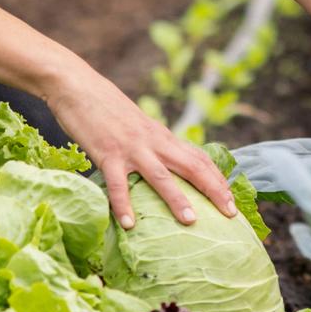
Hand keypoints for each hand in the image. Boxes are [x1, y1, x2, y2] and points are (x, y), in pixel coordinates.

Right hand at [43, 66, 236, 229]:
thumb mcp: (138, 127)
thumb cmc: (107, 110)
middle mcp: (154, 141)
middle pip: (192, 167)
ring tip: (191, 222)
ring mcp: (132, 147)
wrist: (79, 86)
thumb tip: (162, 167)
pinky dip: (124, 204)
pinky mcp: (108, 153)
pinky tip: (129, 225)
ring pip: (161, 176)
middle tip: (231, 213)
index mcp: (162, 136)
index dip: (217, 178)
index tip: (231, 199)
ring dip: (177, 199)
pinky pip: (118, 183)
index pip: (199, 158)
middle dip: (214, 190)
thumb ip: (152, 145)